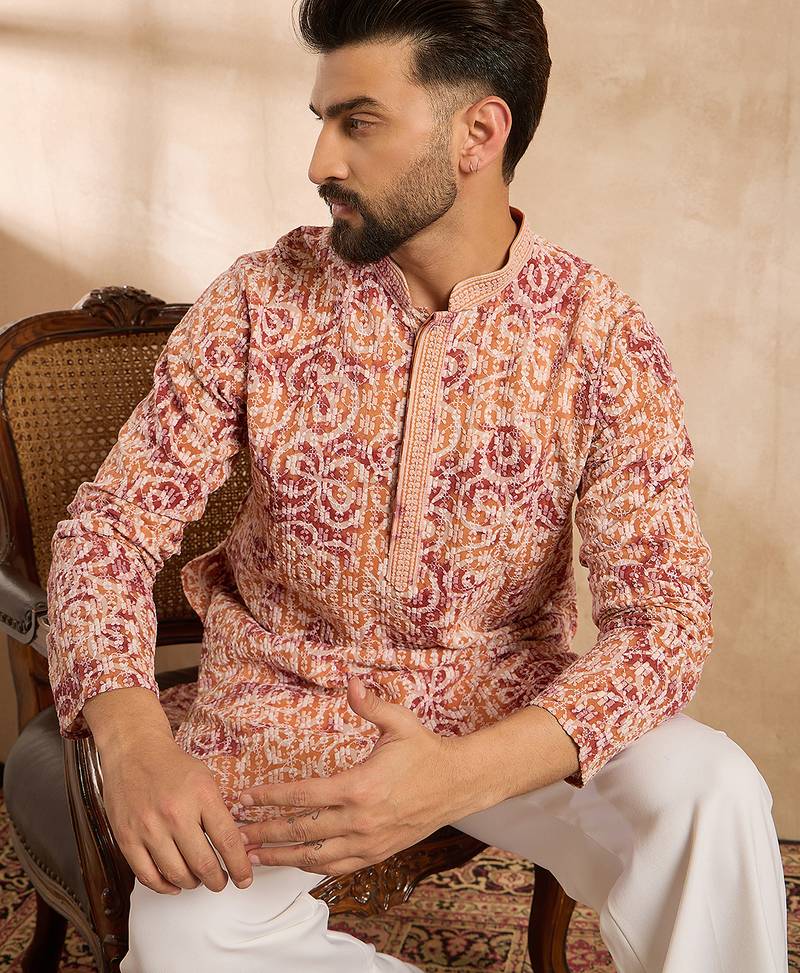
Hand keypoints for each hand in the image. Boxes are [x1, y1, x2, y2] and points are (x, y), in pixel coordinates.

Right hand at [99, 726, 253, 894]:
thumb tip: (235, 846)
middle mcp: (175, 813)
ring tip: (198, 880)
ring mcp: (149, 828)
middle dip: (217, 881)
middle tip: (221, 882)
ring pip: (176, 874)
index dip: (239, 866)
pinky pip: (147, 875)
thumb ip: (218, 813)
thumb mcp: (205, 781)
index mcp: (201, 796)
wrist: (133, 751)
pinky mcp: (126, 838)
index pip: (227, 841)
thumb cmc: (172, 766)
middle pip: (203, 864)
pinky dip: (163, 886)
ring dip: (192, 883)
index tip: (244, 879)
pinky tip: (173, 883)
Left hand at [236, 675, 473, 876]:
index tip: (246, 798)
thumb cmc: (425, 751)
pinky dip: (311, 867)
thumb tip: (351, 682)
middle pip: (300, 831)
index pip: (302, 795)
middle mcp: (360, 820)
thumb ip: (371, 705)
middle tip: (235, 835)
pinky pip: (336, 866)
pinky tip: (294, 863)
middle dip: (264, 833)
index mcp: (359, 786)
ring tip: (253, 856)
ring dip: (281, 857)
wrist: (457, 785)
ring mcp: (368, 841)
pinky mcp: (377, 854)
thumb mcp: (400, 722)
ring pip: (314, 856)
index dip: (270, 798)